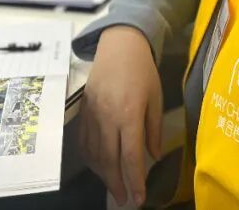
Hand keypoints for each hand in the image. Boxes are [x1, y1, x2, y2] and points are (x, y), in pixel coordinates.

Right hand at [79, 26, 162, 207]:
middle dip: (117, 184)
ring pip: (94, 154)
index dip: (134, 181)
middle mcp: (107, 117)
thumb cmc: (142, 70)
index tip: (138, 198)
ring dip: (103, 174)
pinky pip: (84, 141)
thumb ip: (154, 129)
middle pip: (109, 160)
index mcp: (129, 113)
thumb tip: (153, 156)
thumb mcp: (156, 97)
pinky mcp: (83, 111)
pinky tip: (98, 166)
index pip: (130, 156)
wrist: (118, 45)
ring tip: (114, 186)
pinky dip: (90, 158)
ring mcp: (92, 115)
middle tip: (125, 200)